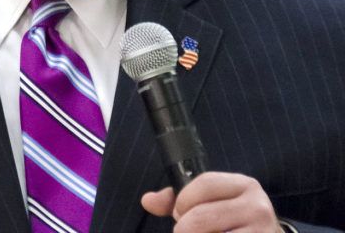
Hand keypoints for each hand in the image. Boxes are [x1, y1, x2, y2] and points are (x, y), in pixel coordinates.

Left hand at [141, 172, 281, 231]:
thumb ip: (180, 200)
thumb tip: (147, 200)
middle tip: (185, 232)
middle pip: (201, 217)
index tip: (179, 214)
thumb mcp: (213, 204)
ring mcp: (263, 232)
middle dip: (184, 228)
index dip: (183, 200)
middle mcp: (258, 206)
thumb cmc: (235, 224)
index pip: (205, 183)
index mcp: (244, 185)